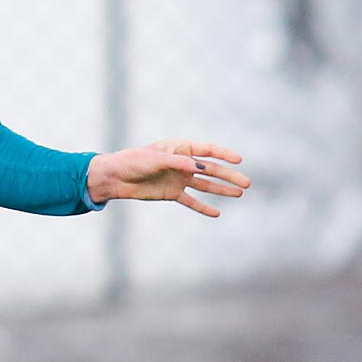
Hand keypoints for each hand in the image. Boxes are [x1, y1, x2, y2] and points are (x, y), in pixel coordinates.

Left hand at [85, 138, 248, 215]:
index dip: (224, 155)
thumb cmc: (133, 161)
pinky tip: (217, 213)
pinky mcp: (172, 193)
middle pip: (211, 169)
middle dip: (229, 176)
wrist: (115, 178)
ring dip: (222, 189)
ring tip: (239, 193)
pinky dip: (203, 207)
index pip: (207, 150)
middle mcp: (183, 163)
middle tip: (247, 183)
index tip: (239, 160)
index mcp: (180, 148)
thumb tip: (201, 167)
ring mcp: (179, 179)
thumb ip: (179, 162)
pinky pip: (191, 201)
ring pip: (205, 185)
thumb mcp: (156, 159)